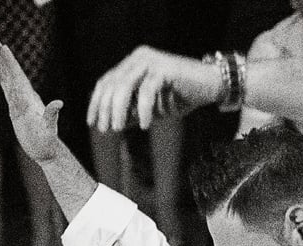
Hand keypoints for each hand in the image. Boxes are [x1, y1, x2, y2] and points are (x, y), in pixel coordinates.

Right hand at [0, 39, 61, 163]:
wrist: (46, 150)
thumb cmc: (47, 141)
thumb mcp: (49, 128)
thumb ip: (52, 115)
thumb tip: (59, 103)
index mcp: (30, 100)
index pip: (18, 77)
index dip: (11, 64)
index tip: (4, 49)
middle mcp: (25, 98)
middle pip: (12, 75)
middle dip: (4, 58)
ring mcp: (21, 102)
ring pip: (9, 80)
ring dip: (2, 65)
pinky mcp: (16, 109)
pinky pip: (8, 91)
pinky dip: (3, 80)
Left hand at [87, 46, 221, 131]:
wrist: (210, 86)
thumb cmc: (180, 96)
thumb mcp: (151, 107)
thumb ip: (133, 112)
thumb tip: (113, 124)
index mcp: (132, 63)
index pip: (106, 81)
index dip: (96, 103)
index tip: (92, 123)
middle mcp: (139, 58)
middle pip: (112, 84)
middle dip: (105, 109)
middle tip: (105, 130)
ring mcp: (151, 61)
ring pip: (125, 87)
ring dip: (119, 110)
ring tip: (118, 128)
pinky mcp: (164, 69)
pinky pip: (146, 92)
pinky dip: (144, 110)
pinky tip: (145, 126)